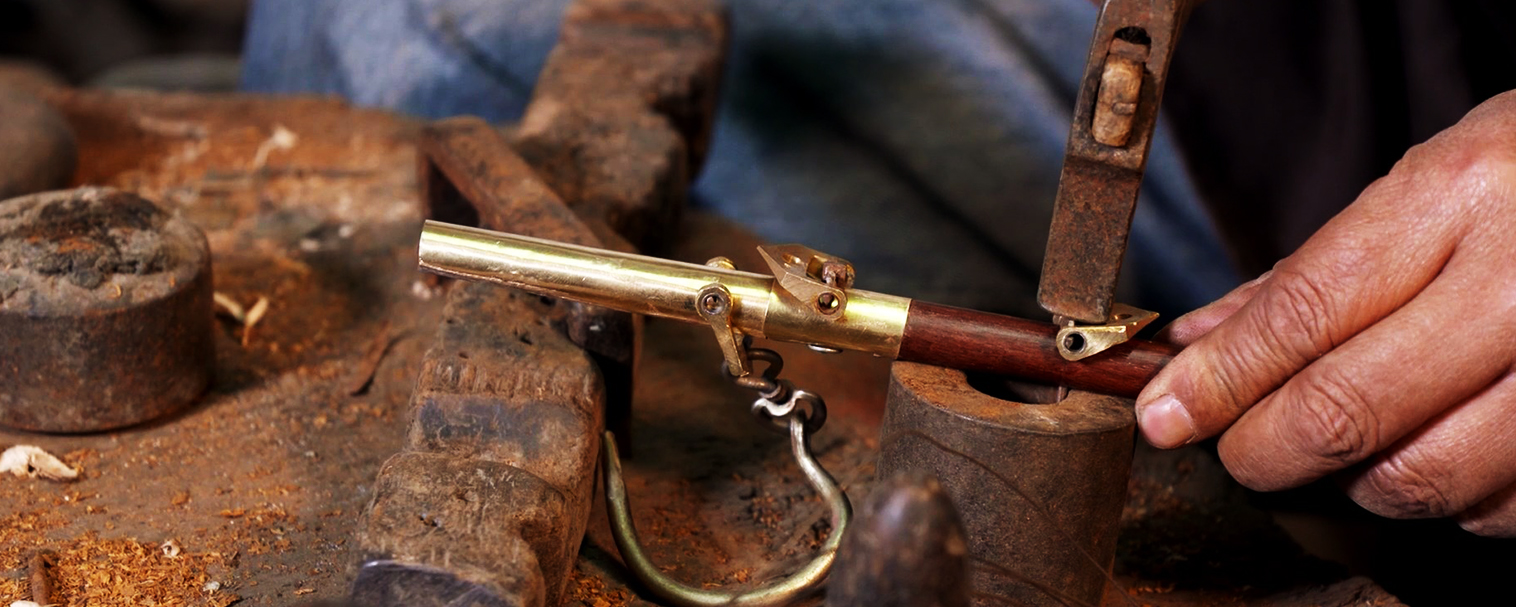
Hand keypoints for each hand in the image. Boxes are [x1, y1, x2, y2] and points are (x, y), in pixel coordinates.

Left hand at [1135, 90, 1515, 536]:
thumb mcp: (1428, 182)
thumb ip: (1310, 271)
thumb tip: (1200, 345)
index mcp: (1462, 194)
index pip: (1301, 314)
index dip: (1218, 381)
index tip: (1165, 416)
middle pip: (1347, 411)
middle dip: (1262, 448)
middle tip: (1237, 449)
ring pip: (1421, 478)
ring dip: (1354, 478)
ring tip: (1345, 442)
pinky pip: (1498, 508)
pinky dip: (1445, 499)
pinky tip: (1433, 448)